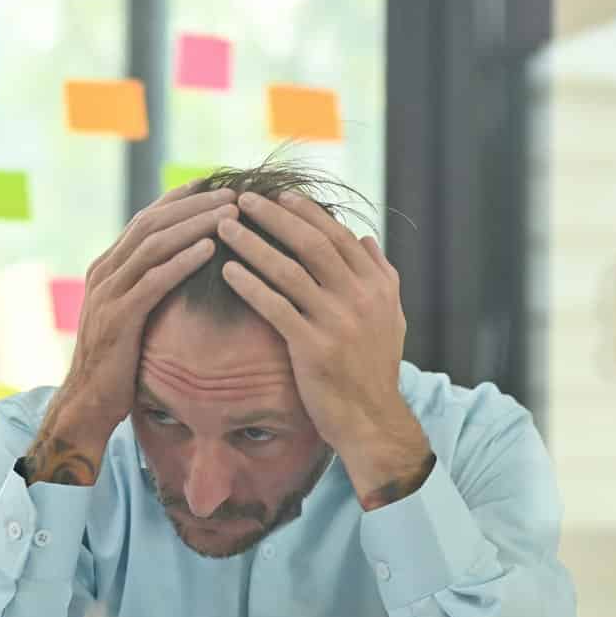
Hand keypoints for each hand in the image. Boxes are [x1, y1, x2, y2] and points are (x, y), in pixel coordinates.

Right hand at [22, 185, 237, 484]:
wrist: (88, 402)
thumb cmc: (117, 364)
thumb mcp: (129, 317)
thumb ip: (145, 289)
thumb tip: (180, 269)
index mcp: (106, 268)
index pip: (144, 220)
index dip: (178, 200)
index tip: (210, 184)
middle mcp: (104, 273)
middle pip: (151, 223)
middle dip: (192, 204)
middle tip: (229, 193)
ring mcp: (108, 294)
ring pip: (153, 245)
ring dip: (193, 225)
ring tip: (227, 213)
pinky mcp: (119, 318)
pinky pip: (154, 280)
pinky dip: (182, 260)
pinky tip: (209, 249)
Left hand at [216, 191, 433, 507]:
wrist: (372, 420)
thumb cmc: (375, 369)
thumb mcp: (390, 317)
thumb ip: (381, 275)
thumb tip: (365, 238)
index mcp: (376, 285)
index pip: (338, 236)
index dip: (307, 213)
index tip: (280, 196)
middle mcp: (359, 297)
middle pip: (311, 244)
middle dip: (274, 217)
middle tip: (243, 198)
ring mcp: (337, 322)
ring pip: (289, 270)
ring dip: (253, 244)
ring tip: (224, 227)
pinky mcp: (314, 347)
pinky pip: (276, 307)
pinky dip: (251, 285)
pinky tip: (228, 271)